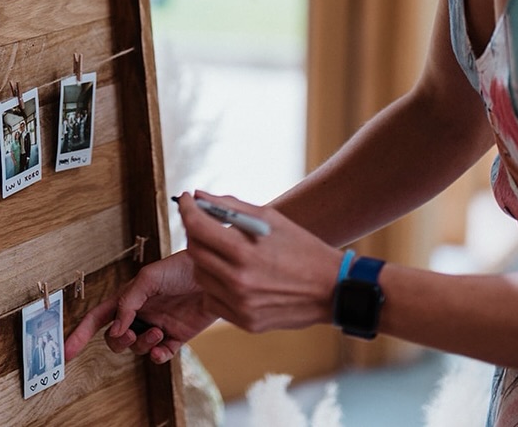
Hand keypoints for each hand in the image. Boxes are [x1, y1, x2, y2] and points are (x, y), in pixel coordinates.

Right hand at [64, 250, 216, 364]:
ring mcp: (157, 326)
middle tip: (130, 334)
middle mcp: (140, 314)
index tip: (67, 351)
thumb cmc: (180, 268)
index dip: (81, 333)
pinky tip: (164, 346)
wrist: (214, 276)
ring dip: (143, 344)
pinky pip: (160, 355)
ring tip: (158, 331)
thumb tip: (117, 329)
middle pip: (115, 338)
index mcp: (128, 297)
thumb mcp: (149, 278)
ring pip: (136, 348)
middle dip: (118, 341)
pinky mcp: (176, 337)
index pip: (98, 317)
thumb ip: (128, 302)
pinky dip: (158, 355)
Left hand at [180, 191, 340, 332]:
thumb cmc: (302, 248)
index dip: (186, 209)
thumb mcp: (270, 219)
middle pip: (194, 251)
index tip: (185, 200)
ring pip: (200, 276)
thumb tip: (199, 196)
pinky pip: (213, 300)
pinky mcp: (244, 322)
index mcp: (244, 252)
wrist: (332, 289)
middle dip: (194, 232)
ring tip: (224, 251)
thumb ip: (230, 207)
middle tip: (203, 223)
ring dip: (205, 260)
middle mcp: (238, 281)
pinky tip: (233, 276)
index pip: (197, 227)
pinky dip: (216, 285)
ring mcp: (240, 305)